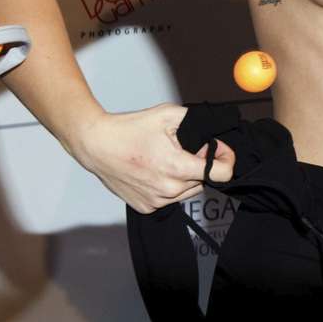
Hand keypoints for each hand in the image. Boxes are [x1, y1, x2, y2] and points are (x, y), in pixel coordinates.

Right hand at [73, 103, 234, 212]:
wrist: (96, 145)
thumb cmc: (129, 129)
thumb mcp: (169, 114)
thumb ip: (198, 121)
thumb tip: (215, 132)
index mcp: (177, 168)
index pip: (222, 173)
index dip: (226, 158)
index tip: (218, 147)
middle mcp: (168, 190)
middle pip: (205, 180)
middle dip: (203, 163)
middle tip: (189, 148)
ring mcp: (156, 202)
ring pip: (189, 191)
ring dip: (187, 175)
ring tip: (171, 157)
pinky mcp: (145, 207)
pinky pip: (170, 198)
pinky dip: (170, 185)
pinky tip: (157, 169)